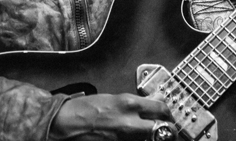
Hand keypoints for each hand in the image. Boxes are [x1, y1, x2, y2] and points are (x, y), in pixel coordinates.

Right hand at [49, 93, 175, 139]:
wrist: (67, 124)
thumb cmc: (86, 109)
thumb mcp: (114, 99)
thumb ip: (136, 103)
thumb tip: (154, 103)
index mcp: (129, 104)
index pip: (161, 109)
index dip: (167, 113)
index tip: (168, 115)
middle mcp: (130, 122)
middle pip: (162, 129)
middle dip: (167, 130)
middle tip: (167, 130)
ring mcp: (125, 139)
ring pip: (149, 139)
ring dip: (151, 137)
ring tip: (146, 134)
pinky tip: (133, 138)